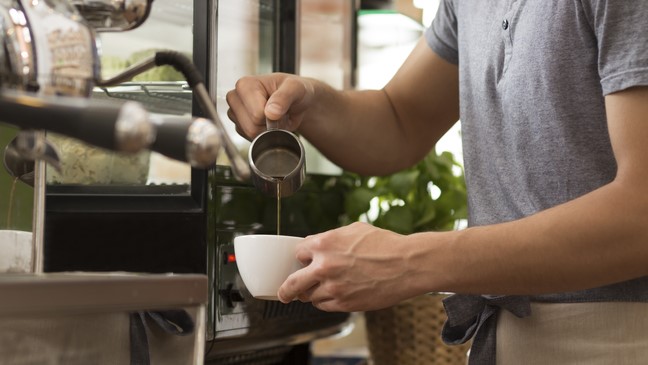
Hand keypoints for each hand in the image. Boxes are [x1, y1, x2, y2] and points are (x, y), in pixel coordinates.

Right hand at [226, 73, 314, 139]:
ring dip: (266, 130)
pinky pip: (249, 138)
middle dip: (268, 125)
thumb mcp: (296, 88)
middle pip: (251, 127)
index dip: (272, 116)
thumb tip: (271, 113)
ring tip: (273, 118)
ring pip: (249, 134)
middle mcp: (235, 97)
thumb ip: (284, 97)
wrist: (296, 101)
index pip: (257, 114)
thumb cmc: (294, 91)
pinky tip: (267, 123)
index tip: (279, 107)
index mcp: (245, 85)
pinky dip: (262, 134)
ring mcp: (235, 112)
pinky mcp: (238, 124)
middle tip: (278, 114)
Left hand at [278, 222, 418, 311]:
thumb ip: (331, 237)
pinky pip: (325, 306)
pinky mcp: (345, 303)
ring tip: (321, 290)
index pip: (298, 253)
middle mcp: (324, 266)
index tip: (303, 261)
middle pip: (292, 283)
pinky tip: (334, 295)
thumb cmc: (385, 244)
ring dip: (312, 294)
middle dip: (286, 289)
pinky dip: (326, 302)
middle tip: (284, 292)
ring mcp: (333, 287)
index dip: (302, 257)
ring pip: (309, 297)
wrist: (406, 264)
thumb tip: (317, 243)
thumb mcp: (354, 230)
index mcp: (324, 244)